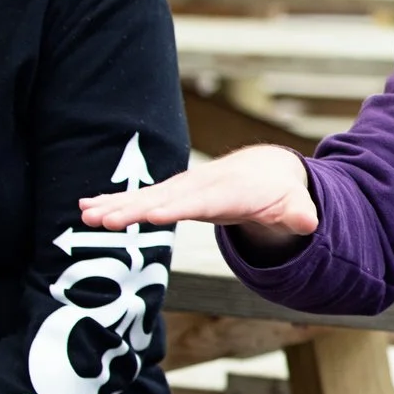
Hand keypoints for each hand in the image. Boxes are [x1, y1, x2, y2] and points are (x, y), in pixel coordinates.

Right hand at [78, 143, 317, 256]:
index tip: (151, 215)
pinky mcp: (171, 194)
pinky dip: (113, 200)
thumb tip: (309, 222)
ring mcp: (183, 189)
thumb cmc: (280, 191)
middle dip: (133, 209)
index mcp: (228, 192)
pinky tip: (85, 208)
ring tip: (84, 215)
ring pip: (144, 197)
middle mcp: (199, 187)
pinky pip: (140, 198)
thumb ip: (299, 214)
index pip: (199, 202)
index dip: (176, 207)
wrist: (267, 171)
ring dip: (114, 205)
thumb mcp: (295, 204)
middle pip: (162, 199)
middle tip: (102, 220)